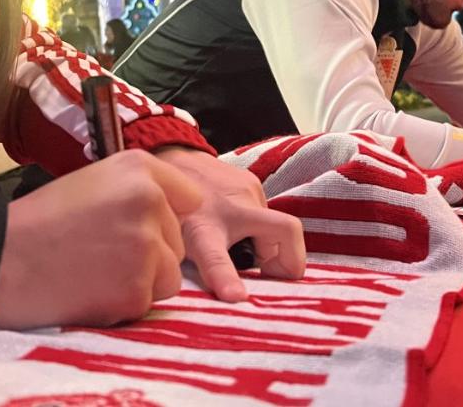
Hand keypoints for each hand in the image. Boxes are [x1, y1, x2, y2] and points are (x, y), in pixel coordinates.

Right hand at [0, 150, 201, 329]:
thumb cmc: (40, 222)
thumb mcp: (93, 182)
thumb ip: (138, 190)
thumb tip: (181, 209)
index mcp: (138, 169)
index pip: (189, 197)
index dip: (168, 216)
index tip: (142, 226)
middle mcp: (149, 201)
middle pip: (178, 241)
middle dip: (151, 253)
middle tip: (100, 252)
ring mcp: (146, 246)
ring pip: (170, 275)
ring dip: (142, 281)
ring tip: (96, 271)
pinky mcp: (137, 289)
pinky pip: (148, 303)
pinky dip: (123, 304)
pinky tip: (89, 290)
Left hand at [154, 147, 305, 300]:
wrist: (172, 160)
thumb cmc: (177, 213)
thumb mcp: (181, 247)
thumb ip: (203, 274)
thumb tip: (229, 302)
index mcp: (202, 231)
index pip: (216, 259)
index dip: (227, 280)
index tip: (238, 298)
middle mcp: (231, 207)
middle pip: (284, 232)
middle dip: (290, 262)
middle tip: (269, 277)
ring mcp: (248, 189)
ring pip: (279, 230)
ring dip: (270, 248)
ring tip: (244, 249)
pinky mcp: (254, 181)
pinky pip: (271, 217)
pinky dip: (264, 232)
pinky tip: (241, 229)